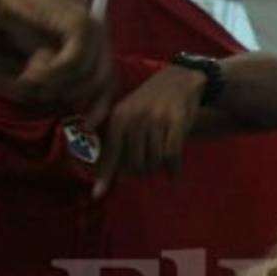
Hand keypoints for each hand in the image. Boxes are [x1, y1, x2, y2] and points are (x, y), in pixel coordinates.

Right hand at [0, 0, 113, 123]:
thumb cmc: (17, 20)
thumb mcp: (41, 59)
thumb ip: (57, 79)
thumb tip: (66, 104)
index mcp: (95, 44)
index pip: (108, 82)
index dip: (101, 106)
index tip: (88, 124)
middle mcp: (99, 36)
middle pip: (101, 83)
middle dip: (72, 96)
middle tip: (38, 93)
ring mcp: (93, 29)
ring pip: (86, 76)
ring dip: (55, 84)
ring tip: (28, 78)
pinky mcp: (79, 24)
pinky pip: (74, 62)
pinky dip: (53, 72)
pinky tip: (32, 69)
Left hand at [93, 64, 205, 197]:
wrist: (179, 80)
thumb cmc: (151, 103)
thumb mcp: (128, 114)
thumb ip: (118, 141)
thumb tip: (115, 174)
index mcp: (119, 118)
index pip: (110, 153)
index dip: (104, 176)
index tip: (96, 195)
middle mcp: (134, 119)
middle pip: (135, 164)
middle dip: (143, 171)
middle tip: (150, 168)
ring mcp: (156, 120)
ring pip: (155, 161)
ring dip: (160, 168)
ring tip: (163, 164)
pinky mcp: (177, 122)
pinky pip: (172, 155)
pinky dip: (174, 169)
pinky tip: (174, 173)